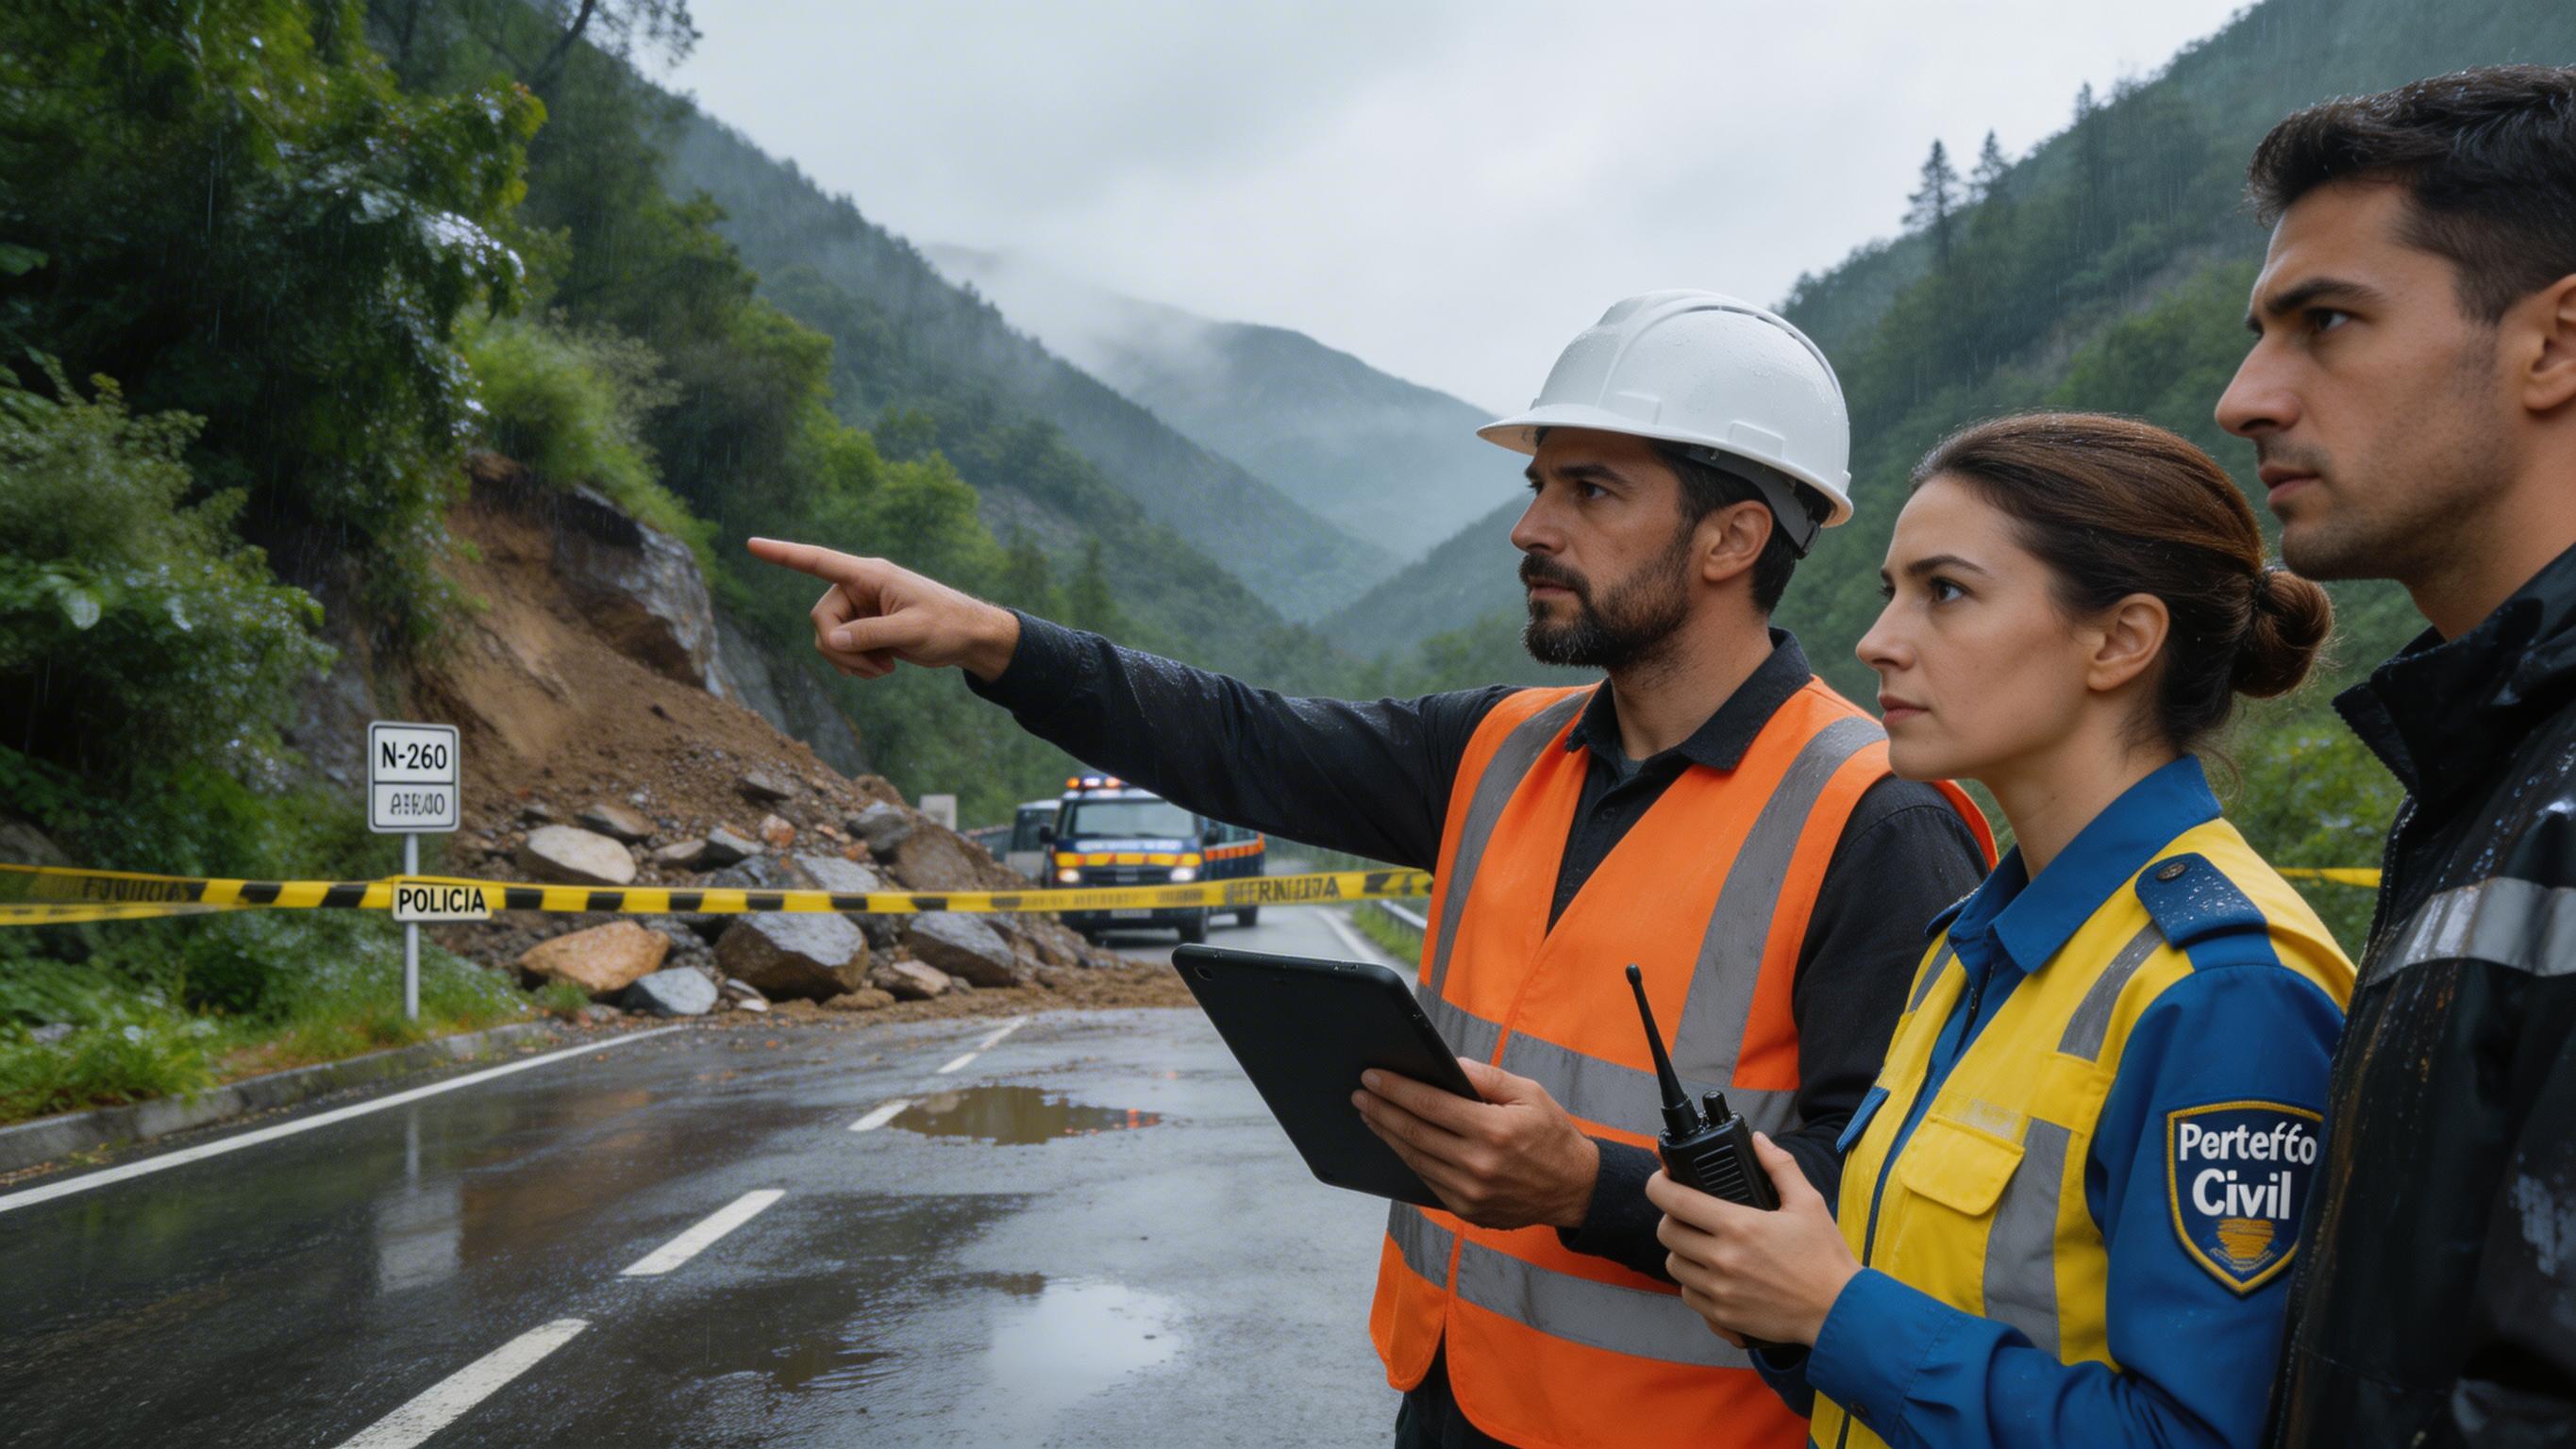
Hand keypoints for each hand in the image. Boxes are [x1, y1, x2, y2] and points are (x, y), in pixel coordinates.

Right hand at [744, 538, 1020, 681]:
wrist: (970, 638)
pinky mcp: (865, 627)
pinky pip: (840, 648)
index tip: (752, 544)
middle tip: (876, 668)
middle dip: (841, 650)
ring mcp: (861, 608)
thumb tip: (831, 639)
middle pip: (821, 618)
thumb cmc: (949, 625)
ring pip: (827, 638)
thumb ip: (872, 634)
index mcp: (870, 575)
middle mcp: (860, 587)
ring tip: (885, 669)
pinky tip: (883, 669)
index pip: (819, 561)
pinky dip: (855, 664)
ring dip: (850, 661)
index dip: (784, 554)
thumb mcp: (912, 631)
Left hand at [1354, 1058, 1599, 1229]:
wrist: (1575, 1189)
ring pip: (1415, 1158)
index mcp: (1494, 1130)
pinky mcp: (1467, 1210)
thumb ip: (1486, 1077)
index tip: (1372, 1076)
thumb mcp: (1528, 1093)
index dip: (1396, 1089)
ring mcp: (1470, 1192)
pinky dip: (1408, 1157)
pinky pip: (1427, 1179)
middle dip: (1381, 1110)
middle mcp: (1478, 1164)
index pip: (1430, 1105)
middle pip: (1414, 1132)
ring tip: (1370, 1115)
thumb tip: (1445, 1065)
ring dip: (1387, 1134)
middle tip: (1359, 1094)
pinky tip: (1397, 1141)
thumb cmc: (1552, 1134)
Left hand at [1647, 1132, 1858, 1347]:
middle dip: (1671, 1218)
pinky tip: (1711, 1274)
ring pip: (1673, 1264)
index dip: (1659, 1185)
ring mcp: (1720, 1290)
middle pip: (1667, 1232)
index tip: (1661, 1180)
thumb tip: (1757, 1140)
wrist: (1838, 1311)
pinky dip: (1692, 1282)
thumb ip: (1779, 1166)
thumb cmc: (1824, 1256)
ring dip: (1681, 1251)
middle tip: (1688, 1215)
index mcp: (1739, 1225)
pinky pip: (1688, 1294)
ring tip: (1700, 1245)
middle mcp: (1723, 1258)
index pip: (1675, 1200)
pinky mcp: (1723, 1315)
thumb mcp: (1808, 1203)